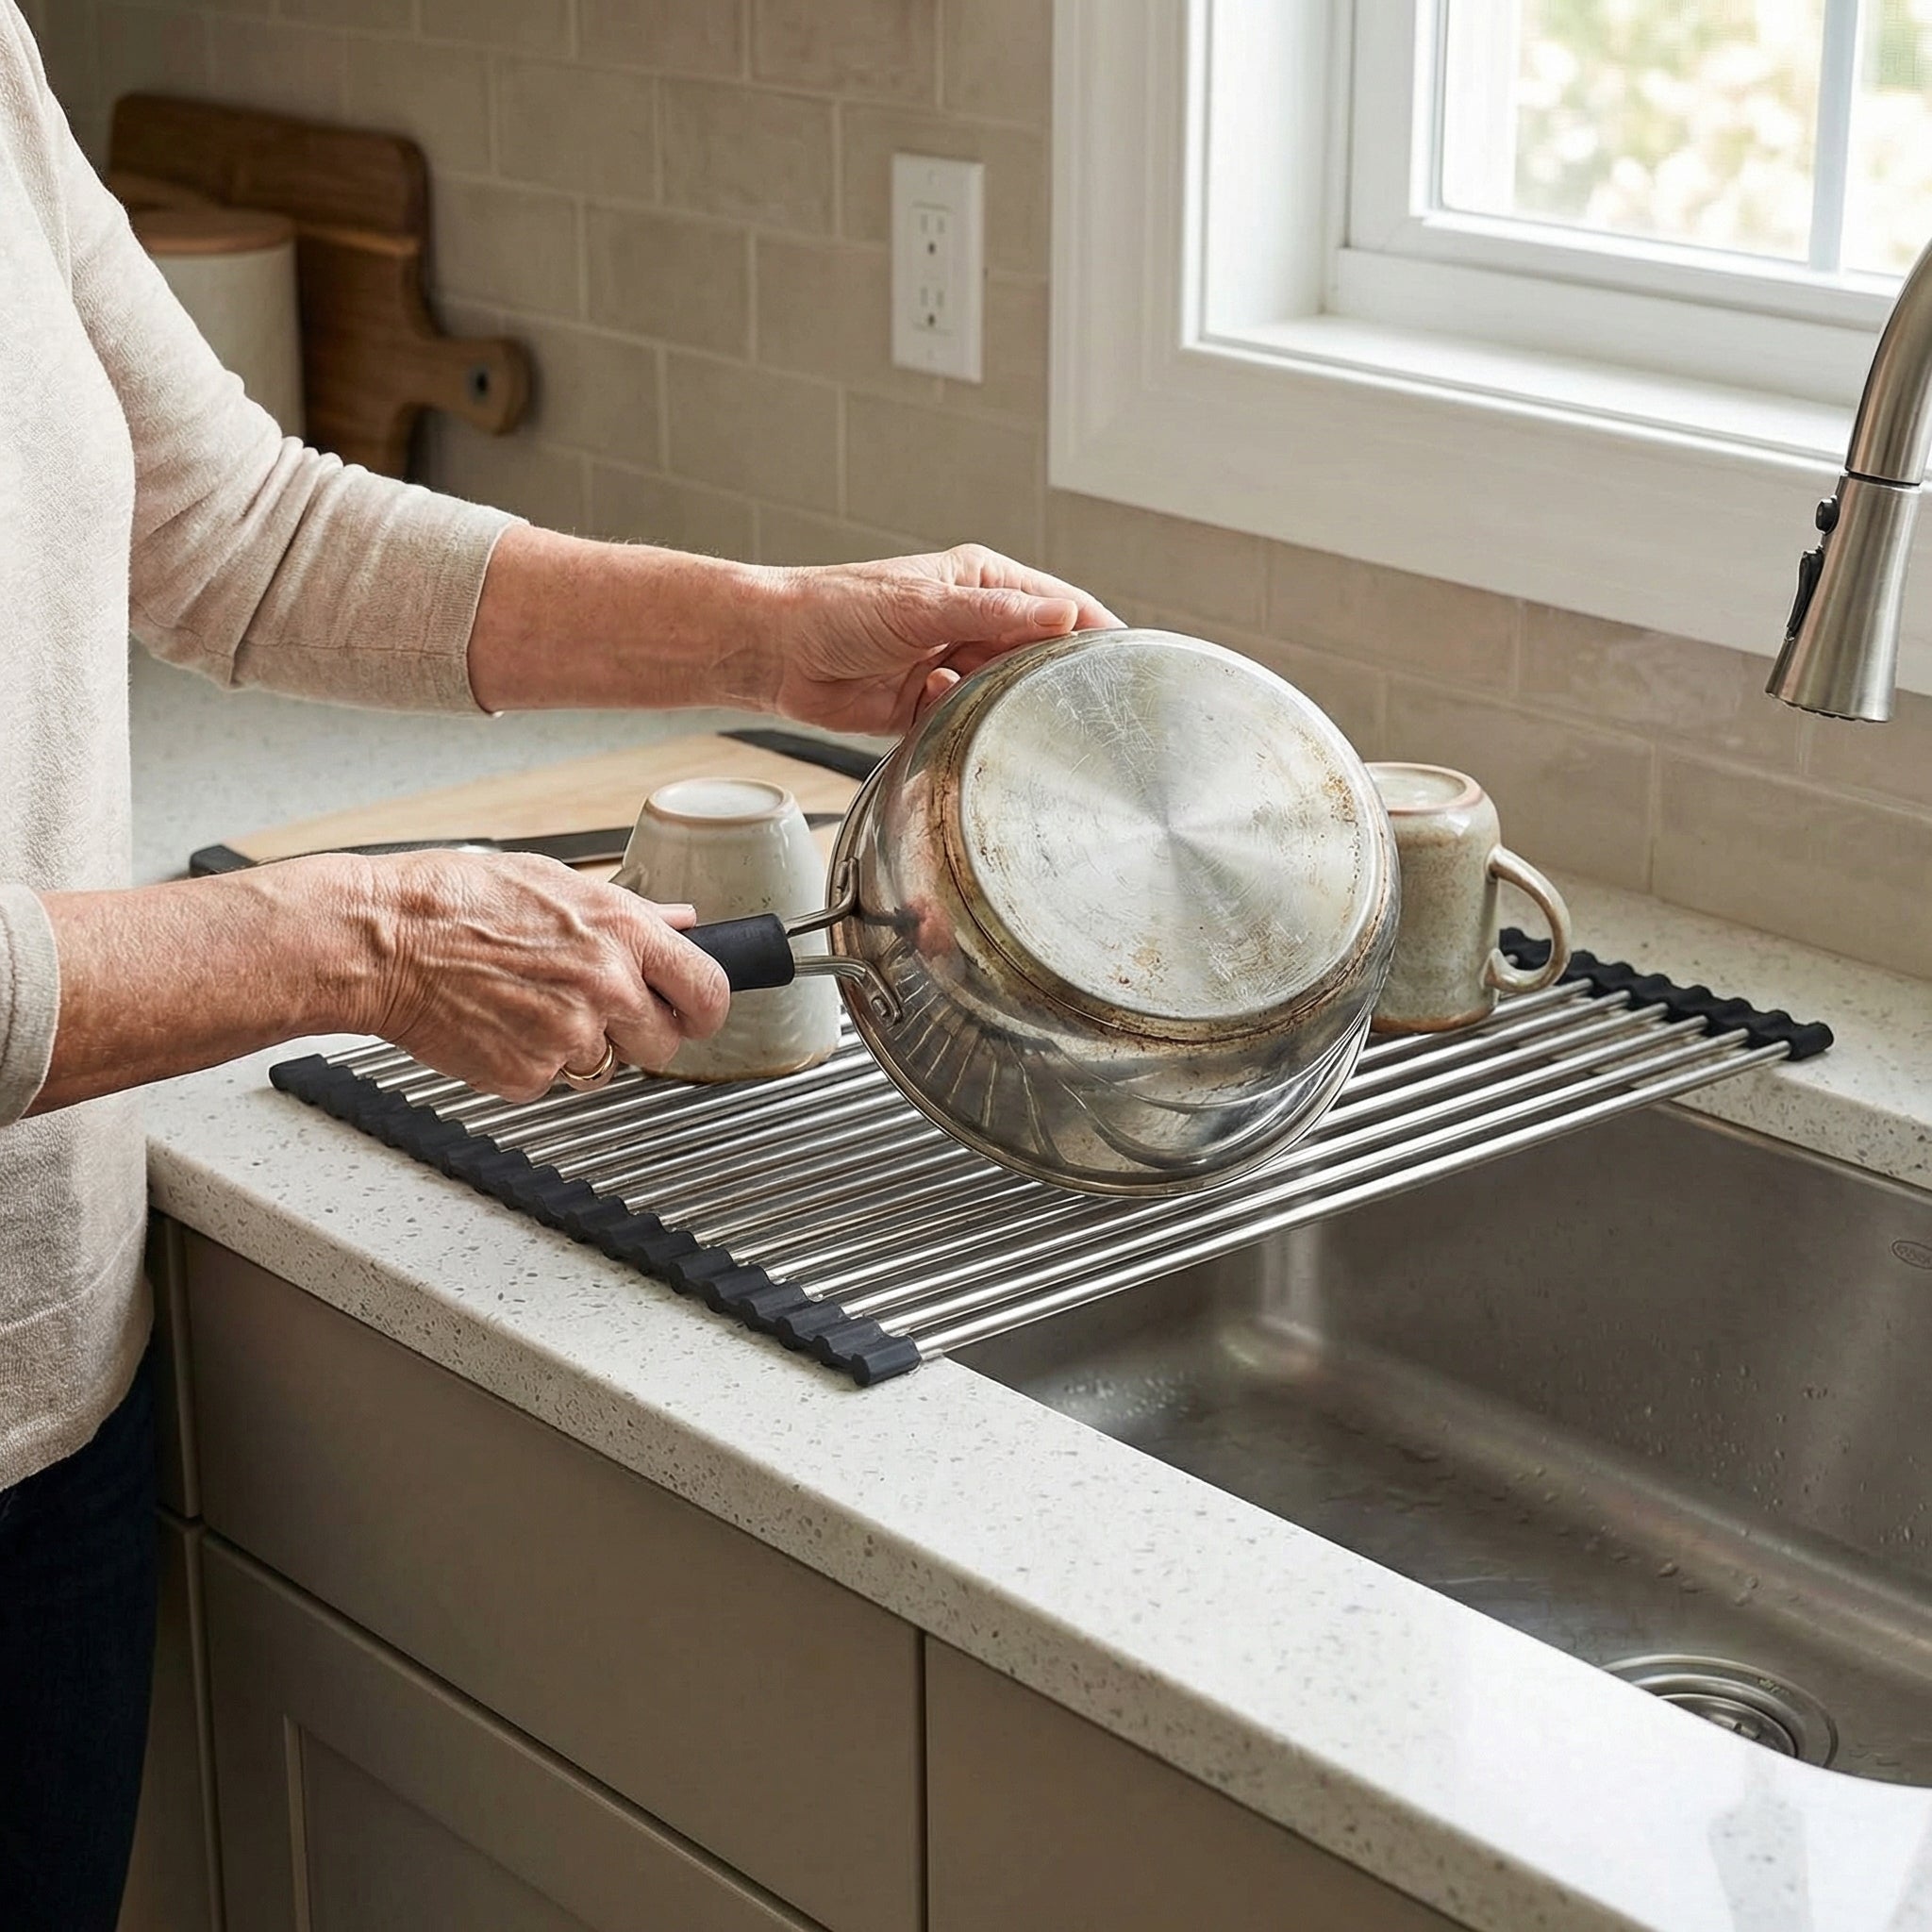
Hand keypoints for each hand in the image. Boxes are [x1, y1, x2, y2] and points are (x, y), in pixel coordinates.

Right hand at [361, 852, 728, 1099]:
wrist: (380, 941)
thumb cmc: (452, 901)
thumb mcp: (555, 882)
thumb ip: (629, 913)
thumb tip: (681, 922)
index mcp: (622, 932)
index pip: (709, 991)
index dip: (705, 1009)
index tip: (695, 1013)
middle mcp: (607, 986)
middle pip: (666, 1042)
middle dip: (639, 1032)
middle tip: (594, 1007)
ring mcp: (569, 1036)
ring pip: (607, 1066)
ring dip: (582, 1047)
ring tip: (530, 1004)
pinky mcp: (528, 1075)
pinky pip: (551, 1080)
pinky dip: (530, 1061)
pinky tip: (498, 1022)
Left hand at [766, 544, 1122, 733]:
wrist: (775, 652)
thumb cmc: (836, 608)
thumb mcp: (925, 605)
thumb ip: (997, 614)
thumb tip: (1065, 612)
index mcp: (981, 583)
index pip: (1058, 603)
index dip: (1096, 630)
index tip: (1132, 661)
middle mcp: (971, 623)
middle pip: (1037, 654)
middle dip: (1057, 679)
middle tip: (1095, 712)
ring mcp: (950, 666)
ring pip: (1004, 693)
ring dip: (1010, 708)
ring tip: (1032, 726)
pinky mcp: (927, 708)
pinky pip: (968, 723)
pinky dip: (969, 728)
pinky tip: (959, 726)